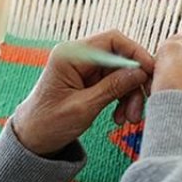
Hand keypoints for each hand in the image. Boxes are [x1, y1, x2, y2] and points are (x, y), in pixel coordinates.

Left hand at [12, 30, 152, 156]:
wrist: (30, 141)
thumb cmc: (48, 123)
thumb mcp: (83, 107)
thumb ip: (113, 87)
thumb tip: (141, 72)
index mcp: (71, 54)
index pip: (112, 40)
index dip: (135, 53)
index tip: (151, 72)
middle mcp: (78, 56)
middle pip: (120, 58)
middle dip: (133, 82)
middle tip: (140, 107)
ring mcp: (84, 69)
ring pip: (120, 73)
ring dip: (129, 95)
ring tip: (128, 120)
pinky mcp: (88, 81)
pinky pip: (114, 84)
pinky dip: (121, 99)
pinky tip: (119, 118)